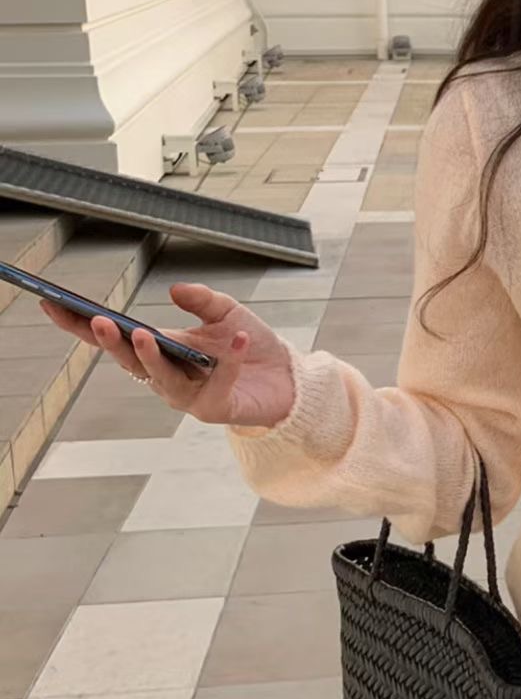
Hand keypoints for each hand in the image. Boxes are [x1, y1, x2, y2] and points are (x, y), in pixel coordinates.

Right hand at [37, 281, 295, 427]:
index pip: (116, 337)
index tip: (54, 304)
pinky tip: (237, 339)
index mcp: (162, 349)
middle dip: (112, 342)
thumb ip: (202, 299)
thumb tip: (174, 290)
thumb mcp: (227, 313)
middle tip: (97, 321)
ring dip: (151, 356)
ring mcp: (188, 396)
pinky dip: (228, 360)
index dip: (83, 325)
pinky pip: (218, 383)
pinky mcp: (216, 409)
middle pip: (130, 361)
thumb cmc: (249, 345)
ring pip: (162, 379)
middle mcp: (167, 376)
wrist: (287, 377)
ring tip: (144, 334)